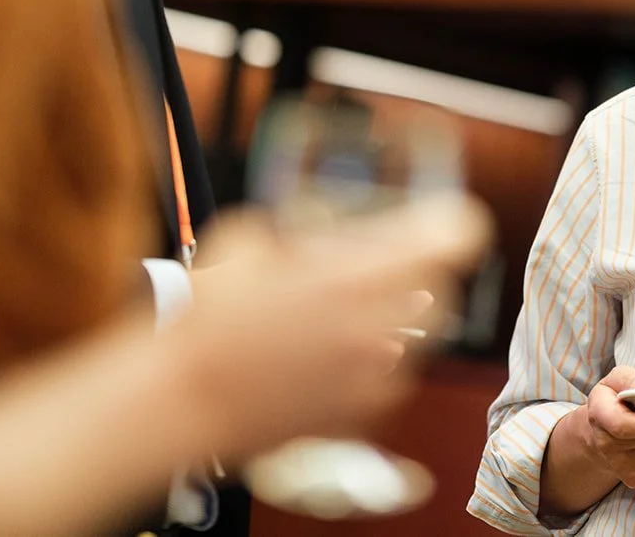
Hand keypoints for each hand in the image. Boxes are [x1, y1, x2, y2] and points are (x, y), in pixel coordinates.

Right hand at [177, 193, 491, 462]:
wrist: (182, 400)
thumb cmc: (206, 320)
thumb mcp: (250, 240)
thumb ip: (300, 231)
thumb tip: (319, 223)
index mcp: (353, 278)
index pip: (448, 241)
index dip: (452, 225)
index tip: (449, 219)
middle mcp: (374, 329)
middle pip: (442, 291)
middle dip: (423, 274)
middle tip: (394, 266)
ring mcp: (370, 378)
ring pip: (417, 338)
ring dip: (397, 317)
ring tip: (350, 309)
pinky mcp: (358, 415)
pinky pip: (389, 378)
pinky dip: (376, 360)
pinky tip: (335, 350)